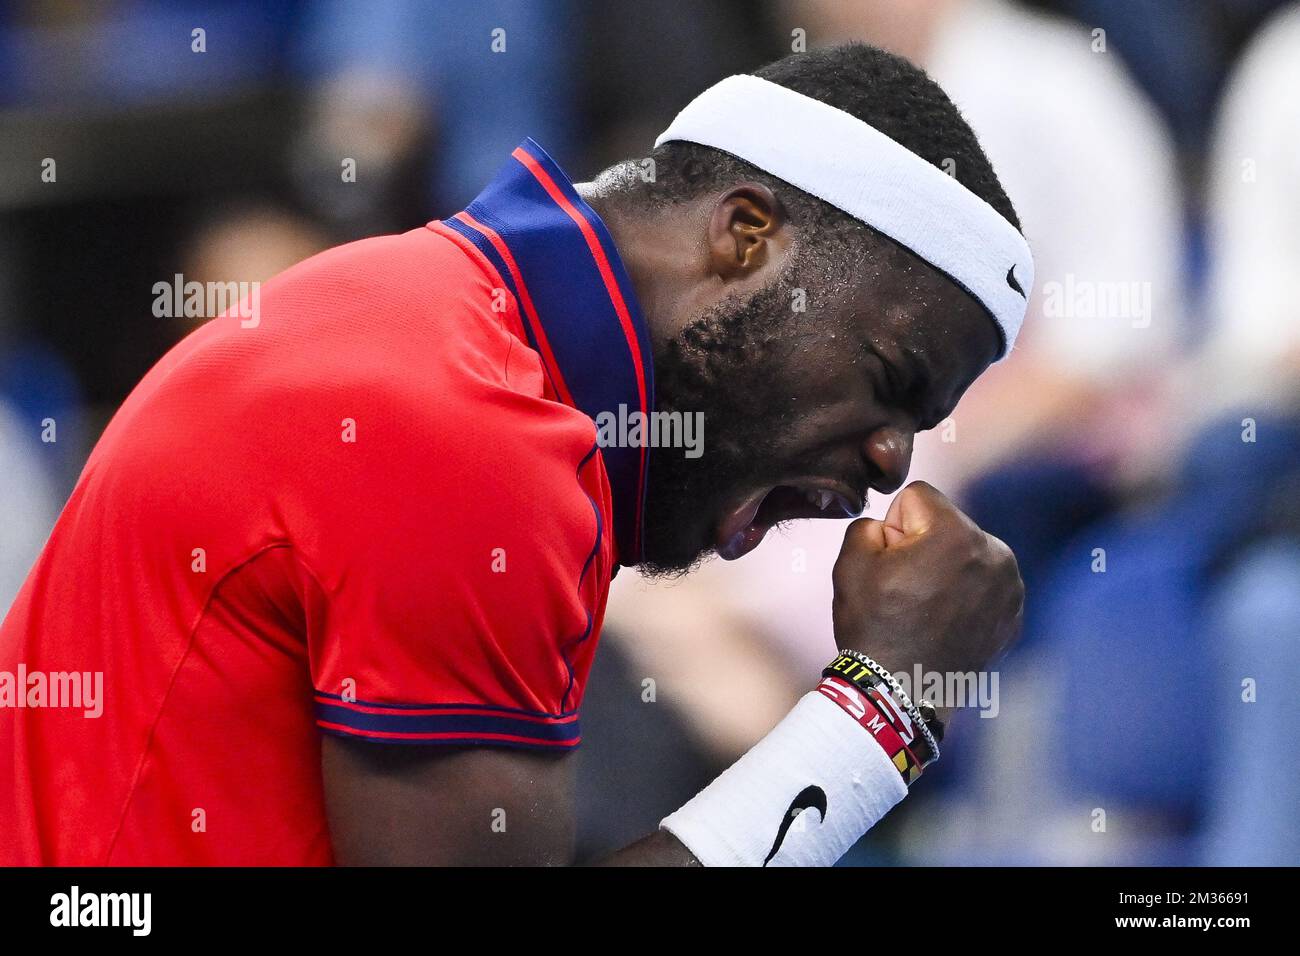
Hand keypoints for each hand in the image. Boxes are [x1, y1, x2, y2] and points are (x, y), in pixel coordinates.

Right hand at [831, 481, 1023, 714]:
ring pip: (967, 551)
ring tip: (926, 608)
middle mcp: (995, 552)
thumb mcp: (849, 563)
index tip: (890, 564)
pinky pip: (984, 581)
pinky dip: (966, 594)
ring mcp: (1011, 585)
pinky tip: (946, 621)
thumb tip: (892, 527)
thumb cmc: (874, 628)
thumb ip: (869, 523)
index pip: (918, 496)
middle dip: (924, 544)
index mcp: (956, 533)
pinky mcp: (1015, 611)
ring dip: (947, 567)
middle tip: (905, 590)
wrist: (902, 694)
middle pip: (946, 522)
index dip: (894, 527)